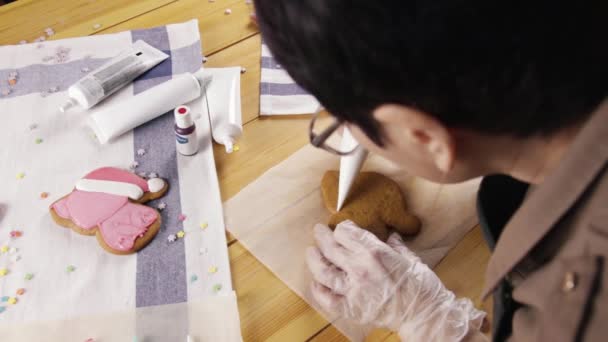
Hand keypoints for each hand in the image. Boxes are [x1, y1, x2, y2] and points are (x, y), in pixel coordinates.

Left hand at [306, 221, 484, 340]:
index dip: (342, 227)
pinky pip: (327, 299)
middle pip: (330, 247)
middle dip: (322, 236)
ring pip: (323, 271)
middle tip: (319, 231)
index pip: (346, 232)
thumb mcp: (409, 257)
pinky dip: (318, 290)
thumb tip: (389, 235)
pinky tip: (316, 283)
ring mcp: (353, 290)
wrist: (426, 314)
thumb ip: (395, 245)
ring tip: (311, 252)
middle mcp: (360, 268)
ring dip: (314, 259)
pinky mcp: (351, 309)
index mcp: (374, 252)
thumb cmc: (422, 286)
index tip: (342, 227)